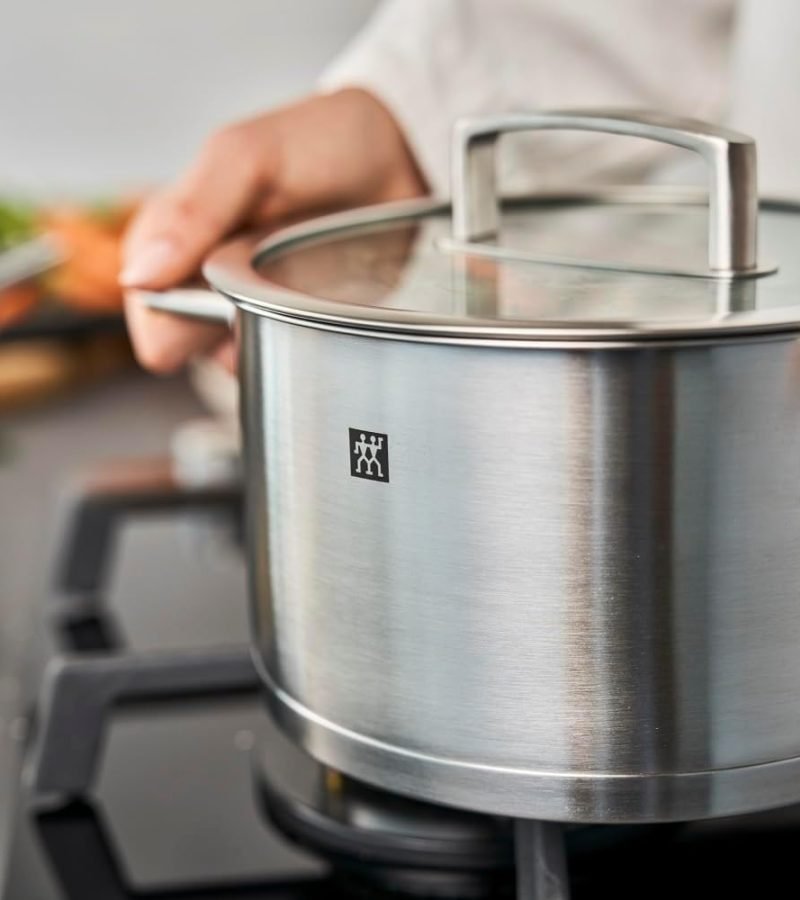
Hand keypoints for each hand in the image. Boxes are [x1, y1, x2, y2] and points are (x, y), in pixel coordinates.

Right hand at [121, 88, 426, 372]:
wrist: (397, 157)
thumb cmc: (317, 143)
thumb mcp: (247, 159)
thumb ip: (193, 212)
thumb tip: (138, 277)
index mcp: (172, 232)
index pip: (146, 305)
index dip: (172, 319)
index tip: (209, 308)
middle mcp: (202, 272)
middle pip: (185, 340)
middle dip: (214, 336)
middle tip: (259, 298)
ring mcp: (247, 299)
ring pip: (228, 356)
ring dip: (255, 345)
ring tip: (293, 300)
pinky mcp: (288, 318)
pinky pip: (273, 357)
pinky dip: (288, 350)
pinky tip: (310, 320)